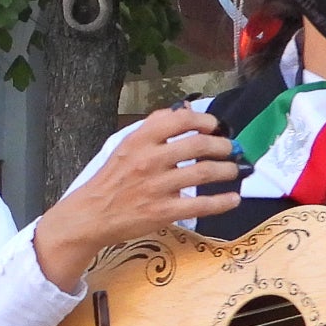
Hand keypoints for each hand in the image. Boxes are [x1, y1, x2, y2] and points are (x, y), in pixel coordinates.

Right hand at [34, 107, 241, 288]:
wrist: (92, 215)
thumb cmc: (111, 179)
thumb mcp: (126, 146)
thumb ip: (154, 127)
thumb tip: (185, 110)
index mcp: (139, 140)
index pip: (180, 120)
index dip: (204, 120)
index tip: (214, 126)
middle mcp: (150, 160)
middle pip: (198, 145)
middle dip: (222, 146)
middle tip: (229, 150)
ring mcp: (158, 187)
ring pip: (204, 172)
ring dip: (227, 170)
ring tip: (234, 170)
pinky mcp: (164, 211)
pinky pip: (201, 205)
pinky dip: (222, 202)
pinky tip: (233, 199)